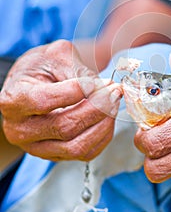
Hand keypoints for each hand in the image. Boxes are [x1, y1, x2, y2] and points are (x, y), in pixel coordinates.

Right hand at [0, 40, 121, 160]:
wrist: (33, 82)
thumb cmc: (43, 66)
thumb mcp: (57, 56)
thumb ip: (78, 71)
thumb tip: (104, 88)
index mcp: (14, 100)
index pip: (45, 101)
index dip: (78, 91)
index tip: (102, 81)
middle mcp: (20, 130)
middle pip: (65, 127)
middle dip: (98, 108)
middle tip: (115, 91)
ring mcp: (37, 147)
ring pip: (77, 146)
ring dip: (103, 123)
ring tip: (114, 101)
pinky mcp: (55, 155)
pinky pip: (85, 153)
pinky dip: (103, 135)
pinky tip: (109, 116)